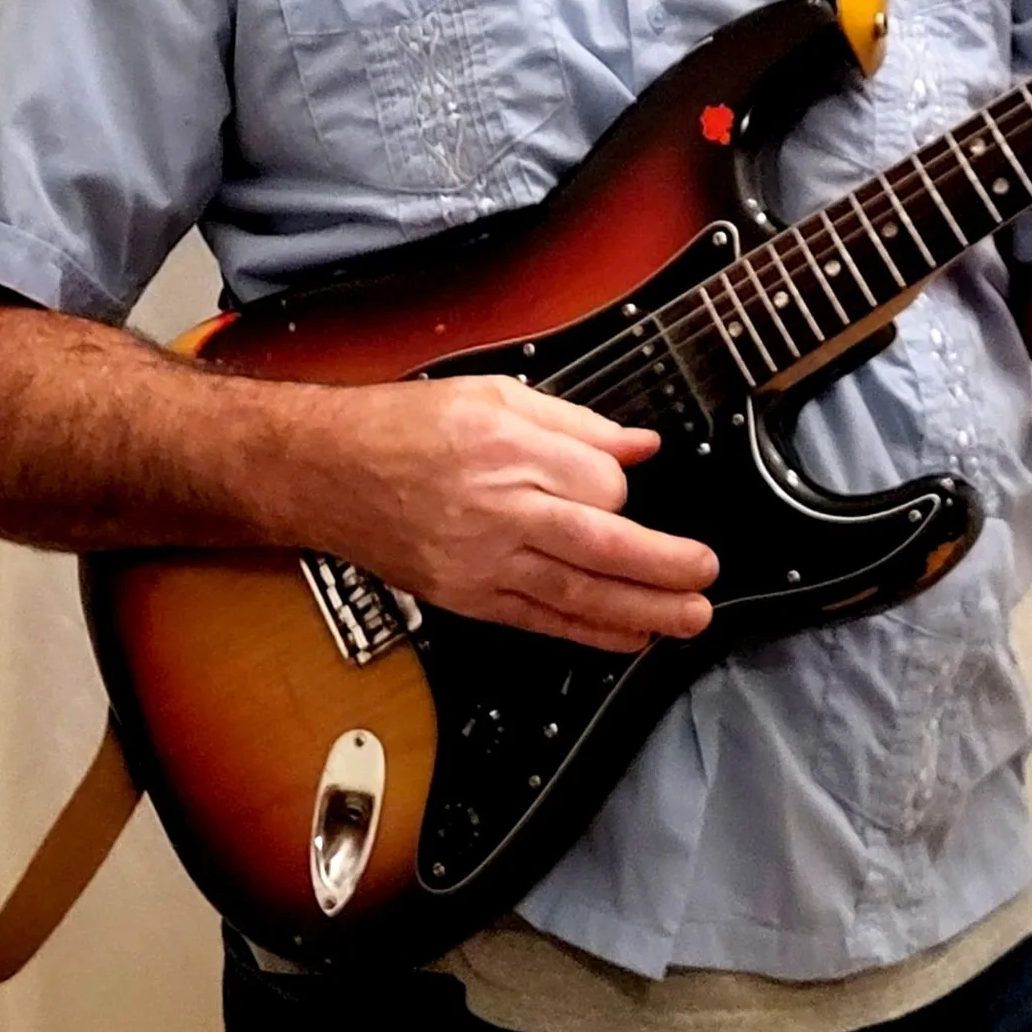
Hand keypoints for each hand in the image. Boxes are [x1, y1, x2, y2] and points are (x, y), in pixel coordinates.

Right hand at [303, 375, 717, 650]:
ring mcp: (480, 560)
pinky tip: (629, 637)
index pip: (599, 481)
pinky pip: (538, 620)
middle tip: (707, 576)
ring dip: (641, 609)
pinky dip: (588, 632)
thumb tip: (641, 445)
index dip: (621, 487)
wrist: (325, 472)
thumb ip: (576, 423)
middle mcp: (498, 507)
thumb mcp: (495, 395)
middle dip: (662, 565)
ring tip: (689, 618)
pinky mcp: (466, 595)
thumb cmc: (404, 426)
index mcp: (508, 446)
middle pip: (598, 543)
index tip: (619, 482)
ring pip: (576, 591)